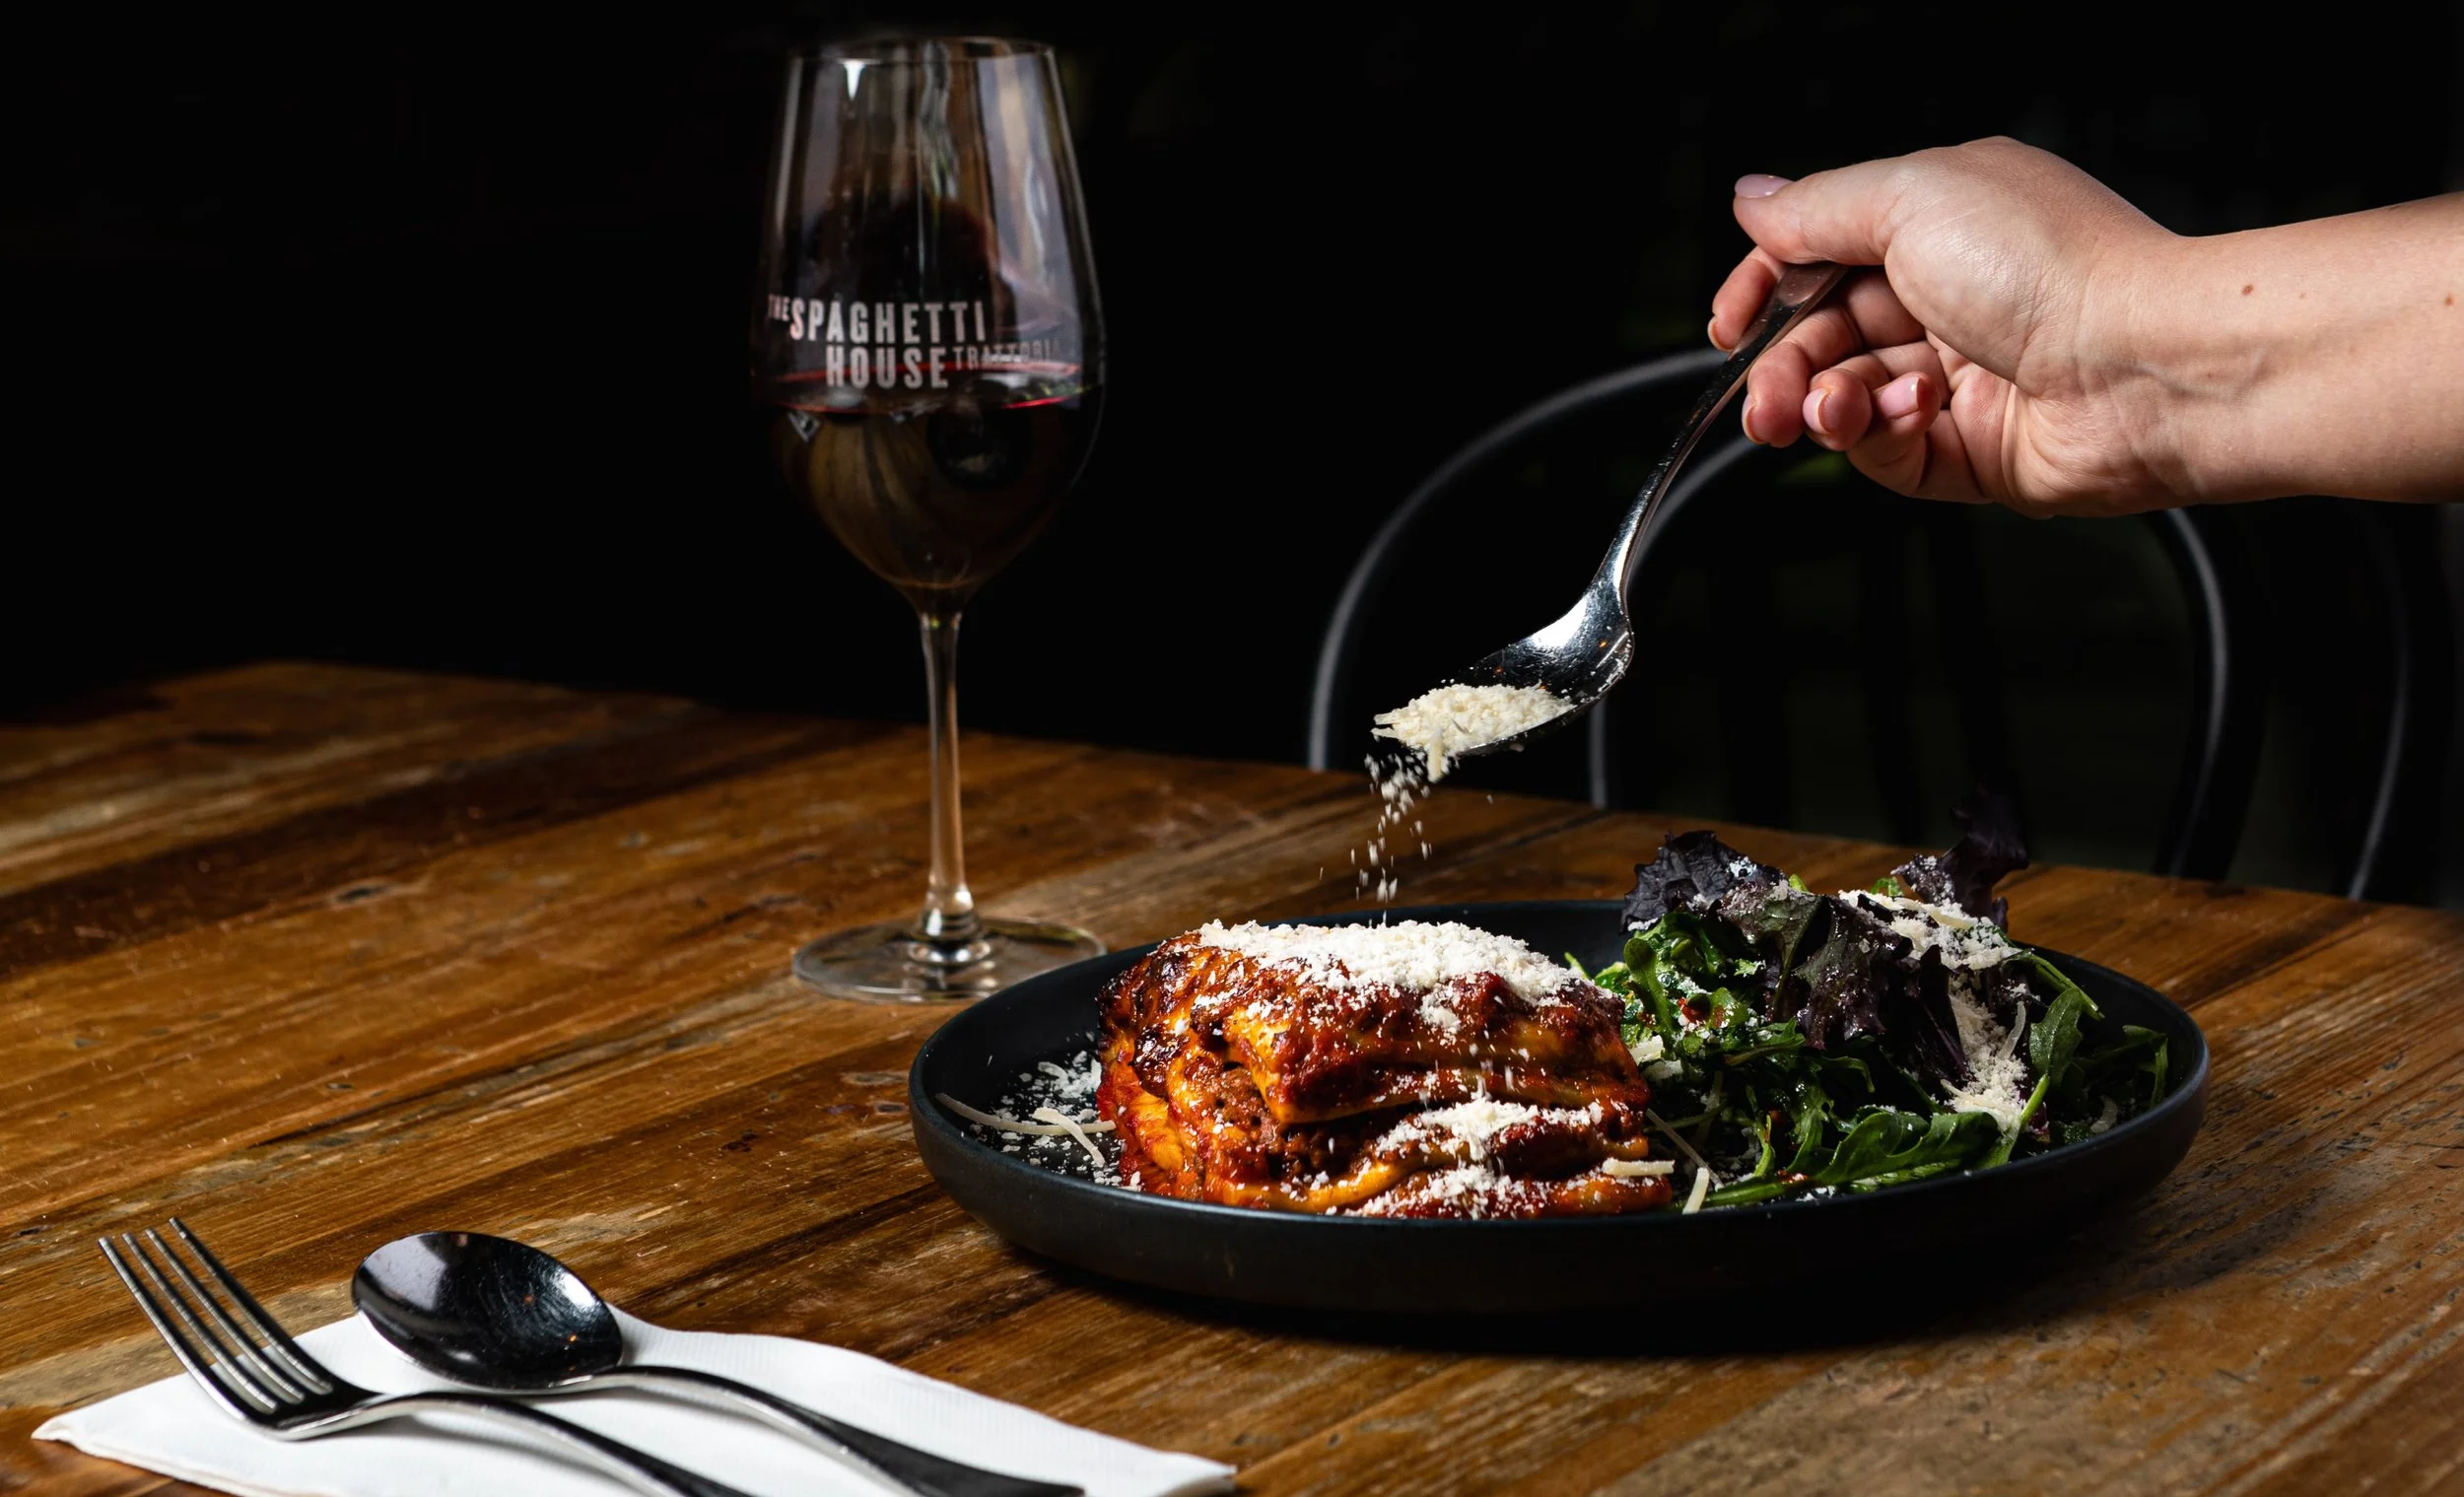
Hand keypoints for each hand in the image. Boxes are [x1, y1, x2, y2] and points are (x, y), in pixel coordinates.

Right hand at [1709, 138, 2187, 516]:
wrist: (2142, 367)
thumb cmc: (2050, 266)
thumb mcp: (1910, 199)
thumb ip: (1816, 208)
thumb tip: (1751, 200)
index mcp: (1937, 225)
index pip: (1819, 260)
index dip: (1764, 291)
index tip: (1730, 324)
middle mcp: (1948, 298)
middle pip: (1821, 339)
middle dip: (1780, 369)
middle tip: (1764, 400)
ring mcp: (1960, 378)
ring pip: (1846, 402)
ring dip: (1823, 406)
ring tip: (1831, 410)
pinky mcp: (1972, 451)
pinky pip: (1889, 454)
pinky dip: (1880, 437)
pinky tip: (1906, 414)